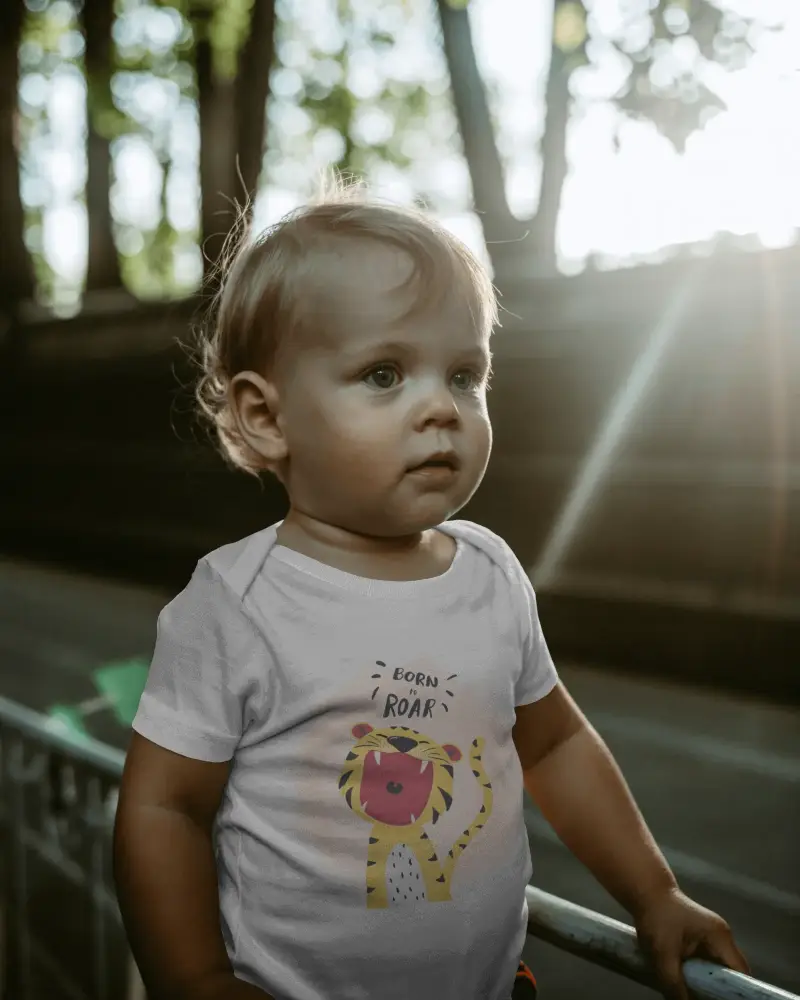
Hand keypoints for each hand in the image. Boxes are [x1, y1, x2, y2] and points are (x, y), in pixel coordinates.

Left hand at [633, 886, 749, 999]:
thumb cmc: (656, 916)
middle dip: (719, 989)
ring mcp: (712, 938)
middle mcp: (721, 937)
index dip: (736, 991)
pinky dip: (699, 975)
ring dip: (708, 982)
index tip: (722, 999)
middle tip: (705, 996)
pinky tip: (687, 983)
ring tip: (696, 992)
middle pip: (730, 972)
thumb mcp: (663, 953)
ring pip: (717, 970)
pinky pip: (706, 964)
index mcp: (720, 936)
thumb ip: (674, 983)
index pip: (740, 972)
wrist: (645, 892)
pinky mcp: (700, 941)